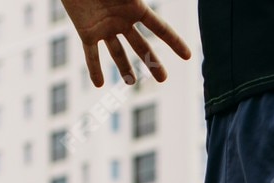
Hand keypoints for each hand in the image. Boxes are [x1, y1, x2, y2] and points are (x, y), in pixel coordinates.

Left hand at [60, 0, 191, 87]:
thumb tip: (147, 4)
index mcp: (135, 7)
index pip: (160, 29)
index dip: (175, 42)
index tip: (187, 56)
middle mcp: (122, 21)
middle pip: (141, 46)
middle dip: (153, 63)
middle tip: (163, 79)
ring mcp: (105, 28)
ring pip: (118, 53)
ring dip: (124, 68)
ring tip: (131, 82)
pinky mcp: (86, 32)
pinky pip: (91, 55)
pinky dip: (94, 69)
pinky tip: (99, 84)